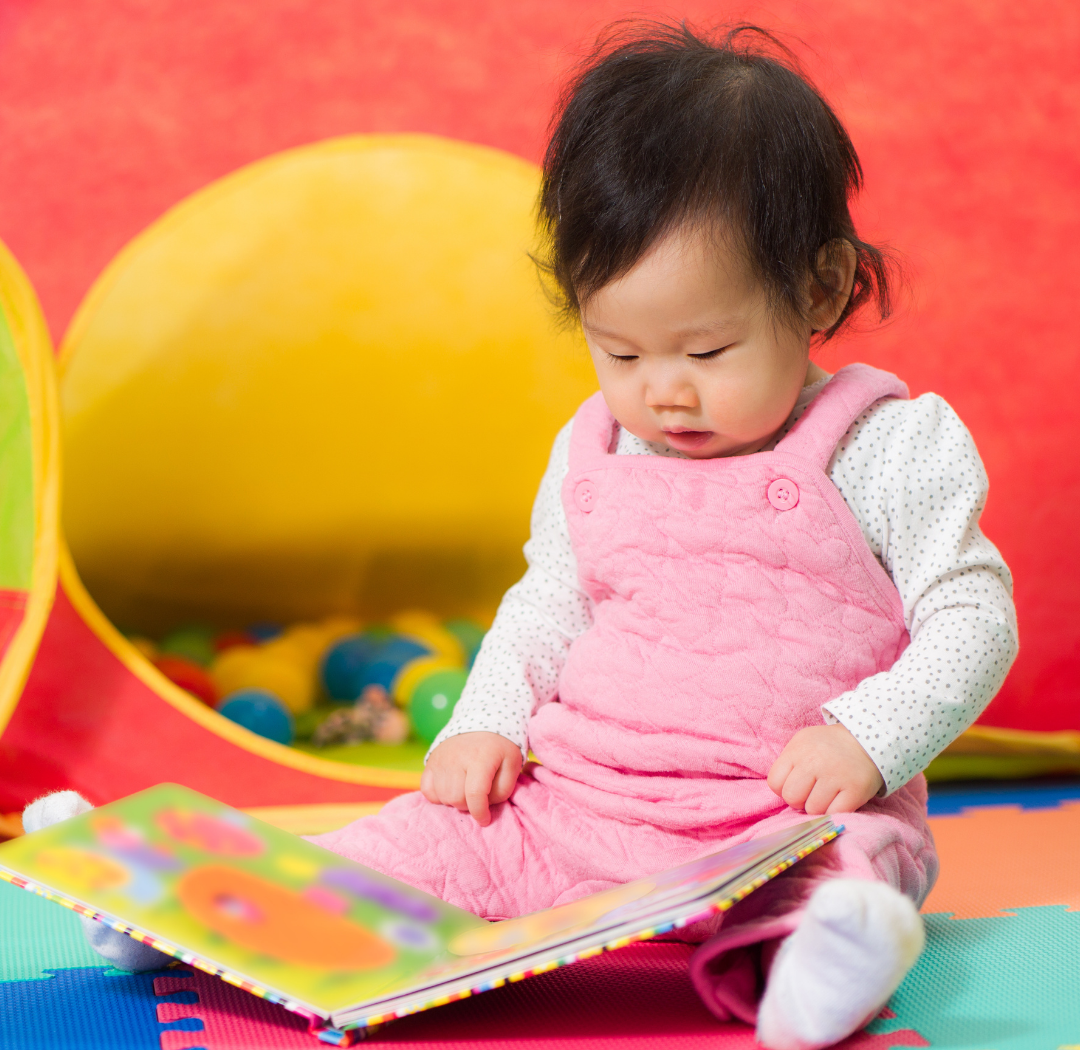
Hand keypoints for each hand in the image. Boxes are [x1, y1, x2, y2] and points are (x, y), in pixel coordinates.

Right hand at [420, 732, 522, 825]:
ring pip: (442, 796)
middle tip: (477, 797)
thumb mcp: (513, 764)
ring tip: (465, 790)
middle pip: (456, 798)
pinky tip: (450, 788)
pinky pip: (427, 790)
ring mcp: (440, 759)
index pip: (475, 794)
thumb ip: (503, 789)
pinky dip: (438, 795)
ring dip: (455, 800)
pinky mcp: (430, 761)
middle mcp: (457, 758)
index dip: (480, 813)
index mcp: (480, 758)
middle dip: (469, 805)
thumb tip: (485, 806)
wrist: (481, 722)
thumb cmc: (500, 748)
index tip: (486, 820)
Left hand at [767, 724, 883, 814]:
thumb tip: (780, 792)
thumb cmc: (828, 747)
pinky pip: (834, 813)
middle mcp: (814, 761)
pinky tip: (839, 799)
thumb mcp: (802, 744)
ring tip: (827, 794)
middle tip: (811, 793)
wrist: (867, 740)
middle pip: (791, 798)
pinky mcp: (855, 789)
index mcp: (798, 749)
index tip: (797, 785)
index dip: (783, 789)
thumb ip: (788, 764)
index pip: (774, 783)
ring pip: (813, 809)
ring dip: (818, 807)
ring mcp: (836, 776)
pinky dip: (835, 811)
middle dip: (799, 801)